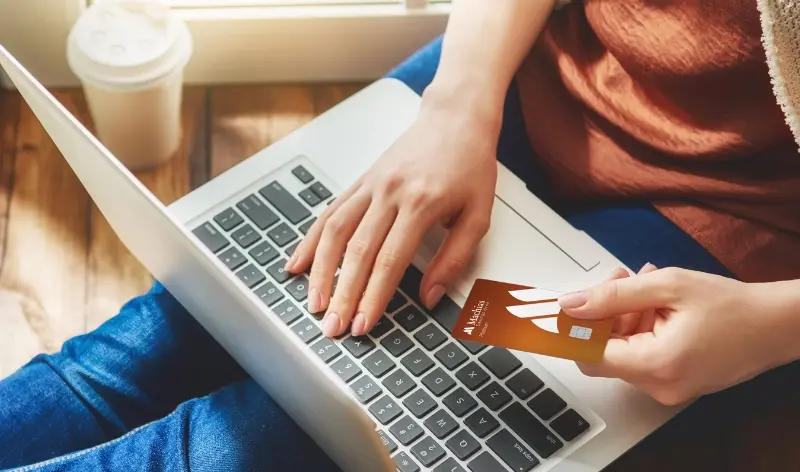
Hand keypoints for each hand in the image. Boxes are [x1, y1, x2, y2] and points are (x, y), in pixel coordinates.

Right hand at [286, 98, 499, 337]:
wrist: (455, 118)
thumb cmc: (470, 164)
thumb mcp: (479, 215)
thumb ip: (455, 258)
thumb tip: (430, 296)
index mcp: (421, 203)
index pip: (390, 261)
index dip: (373, 297)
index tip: (363, 324)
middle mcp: (390, 193)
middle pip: (357, 252)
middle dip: (343, 295)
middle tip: (333, 327)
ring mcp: (370, 185)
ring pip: (335, 232)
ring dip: (321, 272)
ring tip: (313, 303)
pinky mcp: (360, 181)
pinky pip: (330, 212)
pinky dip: (312, 240)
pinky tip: (298, 263)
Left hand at [558, 266, 799, 405]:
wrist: (777, 326)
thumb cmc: (733, 305)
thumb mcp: (667, 286)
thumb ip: (613, 296)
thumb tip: (570, 304)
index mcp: (656, 364)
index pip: (588, 355)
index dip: (568, 332)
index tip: (551, 315)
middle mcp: (658, 385)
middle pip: (604, 351)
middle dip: (603, 313)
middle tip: (621, 281)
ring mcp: (666, 388)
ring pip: (621, 351)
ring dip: (623, 316)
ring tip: (645, 286)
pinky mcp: (673, 382)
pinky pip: (640, 355)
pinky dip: (640, 328)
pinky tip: (657, 305)